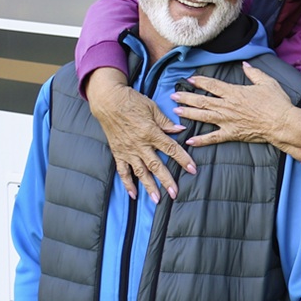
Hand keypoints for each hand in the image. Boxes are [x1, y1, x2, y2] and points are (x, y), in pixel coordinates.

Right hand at [83, 69, 194, 201]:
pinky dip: (127, 183)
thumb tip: (181, 130)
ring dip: (149, 186)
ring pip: (140, 172)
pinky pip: (122, 171)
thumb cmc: (131, 101)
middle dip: (166, 180)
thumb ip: (166, 122)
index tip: (193, 169)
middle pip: (156, 165)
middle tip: (175, 193)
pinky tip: (133, 195)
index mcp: (151, 132)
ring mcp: (128, 150)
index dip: (183, 159)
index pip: (171, 148)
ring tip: (157, 199)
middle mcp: (139, 144)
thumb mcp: (152, 108)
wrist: (107, 101)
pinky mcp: (118, 153)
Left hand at [174, 62, 300, 160]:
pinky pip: (213, 138)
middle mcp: (227, 106)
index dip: (200, 81)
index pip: (212, 85)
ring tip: (176, 111)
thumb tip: (245, 65)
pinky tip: (189, 140)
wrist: (282, 123)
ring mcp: (227, 120)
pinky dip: (201, 140)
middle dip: (186, 97)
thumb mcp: (267, 82)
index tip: (190, 79)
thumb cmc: (277, 103)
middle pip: (202, 100)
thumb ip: (254, 73)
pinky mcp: (231, 133)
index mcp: (234, 92)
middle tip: (173, 95)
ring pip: (203, 116)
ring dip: (188, 113)